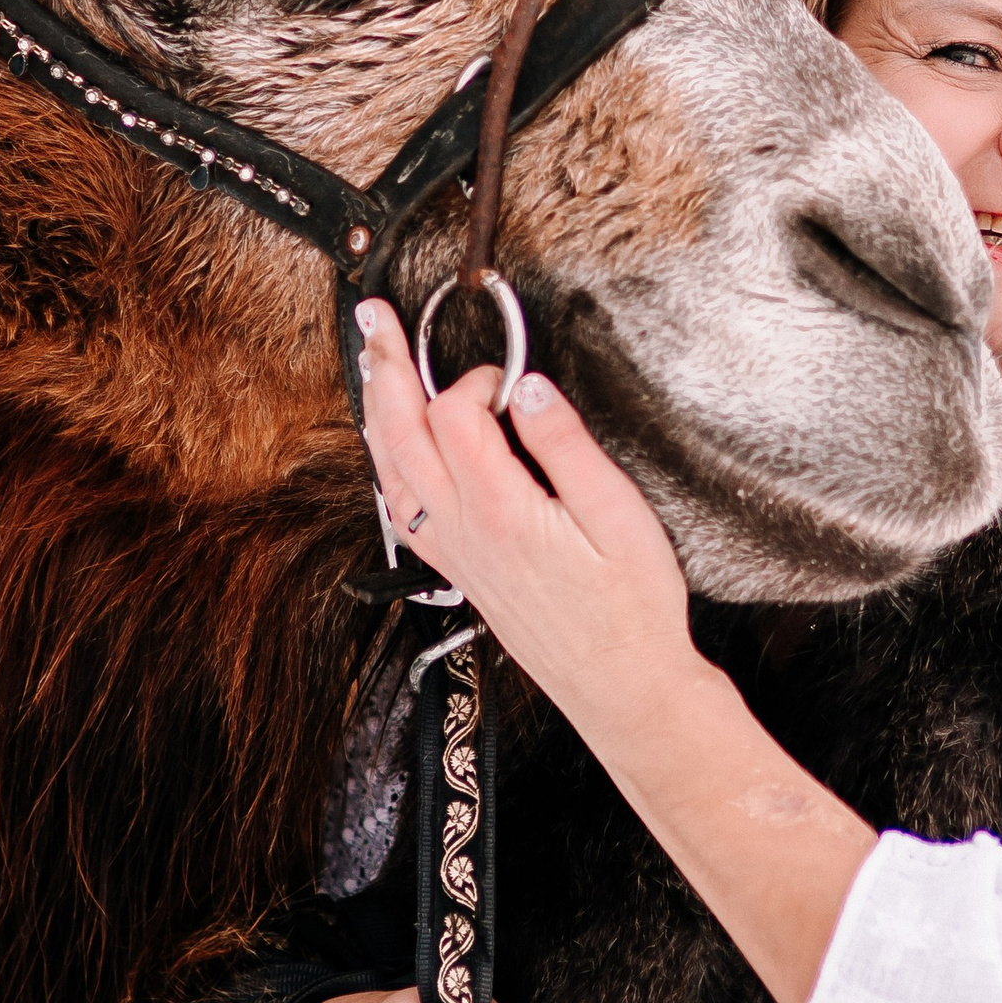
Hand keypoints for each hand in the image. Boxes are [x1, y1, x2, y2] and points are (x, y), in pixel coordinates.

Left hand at [354, 298, 879, 1002]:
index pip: (456, 414)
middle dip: (383, 365)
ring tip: (369, 361)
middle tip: (372, 315)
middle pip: (399, 432)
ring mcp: (453, 553)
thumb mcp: (618, 515)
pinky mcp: (458, 571)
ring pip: (389, 470)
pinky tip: (391, 447)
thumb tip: (527, 388)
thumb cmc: (632, 608)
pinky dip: (386, 463)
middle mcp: (463, 529)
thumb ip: (566, 446)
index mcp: (501, 508)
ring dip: (375, 409)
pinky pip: (400, 507)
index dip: (478, 377)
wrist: (623, 688)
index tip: (511, 378)